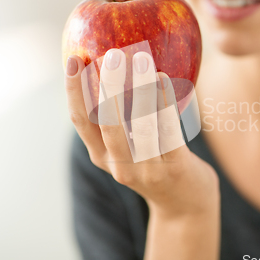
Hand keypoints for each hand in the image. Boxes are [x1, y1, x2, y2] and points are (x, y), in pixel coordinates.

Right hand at [65, 49, 218, 217]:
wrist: (185, 205)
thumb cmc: (156, 164)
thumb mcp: (131, 146)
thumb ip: (121, 119)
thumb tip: (118, 67)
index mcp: (102, 155)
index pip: (80, 120)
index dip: (74, 90)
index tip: (74, 58)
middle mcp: (119, 164)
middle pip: (106, 122)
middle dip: (105, 86)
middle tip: (110, 54)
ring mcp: (147, 169)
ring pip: (140, 125)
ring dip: (140, 89)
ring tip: (141, 58)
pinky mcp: (174, 168)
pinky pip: (169, 131)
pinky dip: (165, 102)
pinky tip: (163, 78)